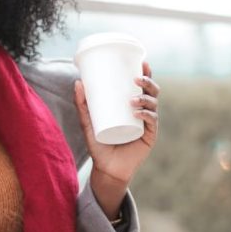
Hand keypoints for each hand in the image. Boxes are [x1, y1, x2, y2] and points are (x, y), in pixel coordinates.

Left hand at [74, 61, 158, 183]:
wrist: (106, 169)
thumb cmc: (99, 145)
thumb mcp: (88, 122)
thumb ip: (82, 104)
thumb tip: (77, 82)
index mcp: (133, 106)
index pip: (143, 86)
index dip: (146, 73)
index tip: (142, 62)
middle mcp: (143, 113)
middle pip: (153, 92)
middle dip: (148, 82)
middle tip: (136, 79)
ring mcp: (148, 125)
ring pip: (153, 105)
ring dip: (145, 99)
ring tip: (131, 100)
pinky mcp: (149, 137)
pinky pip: (152, 122)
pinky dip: (146, 115)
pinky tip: (138, 113)